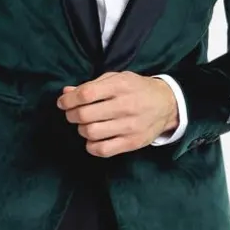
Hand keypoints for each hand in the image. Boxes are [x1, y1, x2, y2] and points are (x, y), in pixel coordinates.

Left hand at [57, 72, 177, 155]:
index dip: (68, 100)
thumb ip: (91, 85)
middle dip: (71, 115)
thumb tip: (66, 93)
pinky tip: (93, 138)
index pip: (86, 94)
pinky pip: (102, 150)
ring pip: (90, 132)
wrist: (166, 105)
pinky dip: (91, 146)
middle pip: (84, 115)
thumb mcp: (116, 79)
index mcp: (120, 86)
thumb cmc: (136, 89)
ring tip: (85, 125)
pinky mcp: (132, 143)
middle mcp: (125, 105)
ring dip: (81, 129)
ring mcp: (129, 126)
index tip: (63, 103)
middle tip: (72, 114)